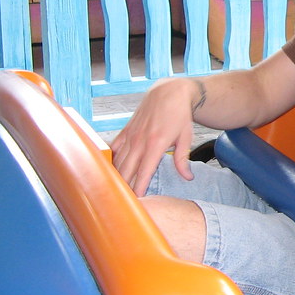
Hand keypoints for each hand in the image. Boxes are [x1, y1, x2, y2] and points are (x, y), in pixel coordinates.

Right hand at [110, 78, 199, 195]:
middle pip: (127, 169)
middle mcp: (139, 141)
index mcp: (156, 144)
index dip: (138, 187)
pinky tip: (107, 172)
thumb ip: (183, 159)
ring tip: (112, 192)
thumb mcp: (186, 137)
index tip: (136, 201)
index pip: (144, 171)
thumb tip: (187, 178)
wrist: (168, 92)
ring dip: (115, 176)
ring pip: (118, 160)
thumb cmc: (179, 116)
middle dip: (123, 187)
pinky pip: (113, 148)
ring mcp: (130, 135)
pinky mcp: (125, 131)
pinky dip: (110, 160)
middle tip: (120, 202)